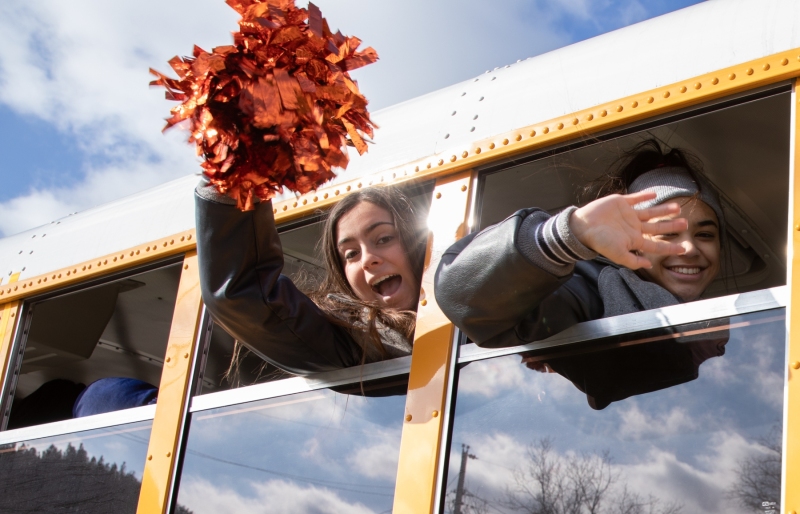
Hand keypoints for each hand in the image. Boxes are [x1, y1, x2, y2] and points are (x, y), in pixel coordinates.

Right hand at [569, 191, 686, 269]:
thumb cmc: (599, 242)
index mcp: (633, 240)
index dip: (670, 247)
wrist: (582, 226)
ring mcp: (628, 215)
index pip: (656, 245)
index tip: (684, 249)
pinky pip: (636, 198)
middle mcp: (633, 227)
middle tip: (686, 224)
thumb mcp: (618, 255)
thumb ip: (633, 261)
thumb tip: (649, 266)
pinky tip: (654, 194)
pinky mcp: (620, 203)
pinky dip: (645, 195)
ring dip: (663, 210)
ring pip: (650, 212)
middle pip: (657, 227)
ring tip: (677, 207)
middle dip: (671, 226)